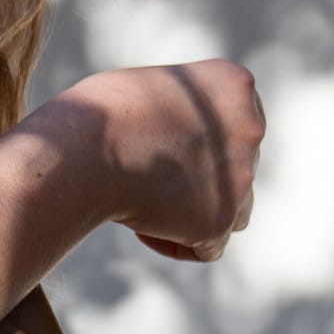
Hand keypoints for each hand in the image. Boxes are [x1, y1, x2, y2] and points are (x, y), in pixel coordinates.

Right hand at [63, 60, 265, 262]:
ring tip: (145, 209)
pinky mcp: (221, 219)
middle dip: (195, 182)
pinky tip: (140, 228)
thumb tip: (186, 148)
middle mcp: (250, 126)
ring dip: (197, 216)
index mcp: (234, 85)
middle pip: (237, 169)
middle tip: (145, 182)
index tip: (159, 152)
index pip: (236, 127)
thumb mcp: (150, 92)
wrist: (83, 150)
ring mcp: (241, 175)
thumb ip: (182, 112)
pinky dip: (178, 246)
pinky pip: (210, 247)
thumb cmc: (96, 117)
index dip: (198, 147)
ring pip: (235, 211)